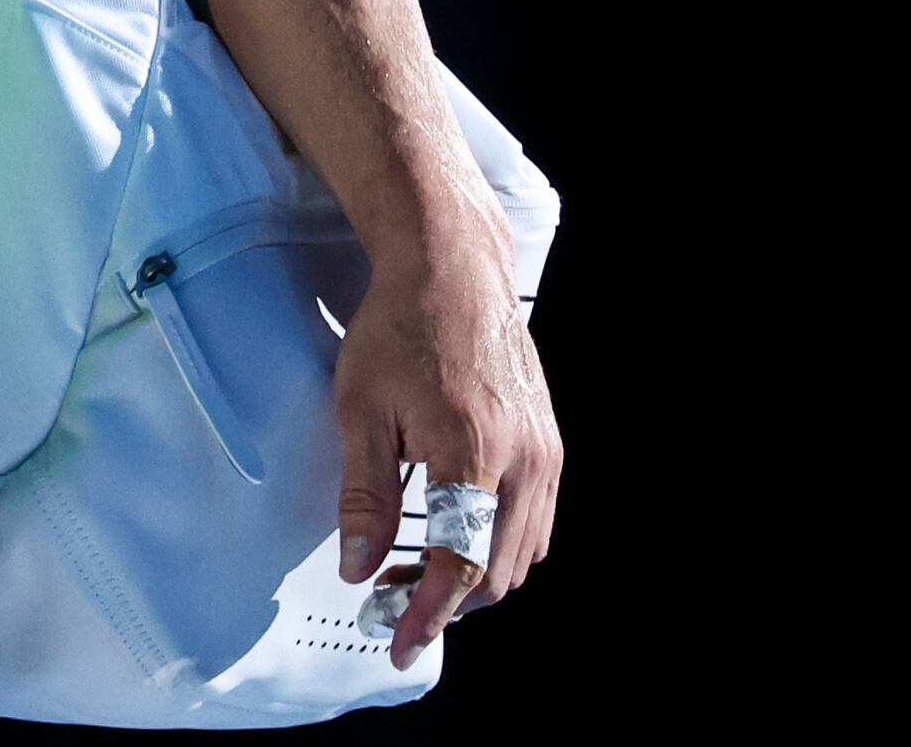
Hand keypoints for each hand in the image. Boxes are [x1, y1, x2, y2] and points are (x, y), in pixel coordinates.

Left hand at [334, 214, 561, 666]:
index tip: (396, 642)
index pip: (457, 566)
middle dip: (446, 605)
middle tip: (393, 605)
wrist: (454, 268)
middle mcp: (524, 460)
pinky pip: (536, 522)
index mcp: (473, 453)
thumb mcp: (361, 410)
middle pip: (497, 573)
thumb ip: (364, 497)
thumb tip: (359, 569)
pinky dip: (499, 546)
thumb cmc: (400, 328)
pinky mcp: (551, 443)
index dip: (426, 615)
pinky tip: (456, 535)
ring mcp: (546, 452)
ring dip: (474, 579)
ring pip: (521, 554)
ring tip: (416, 571)